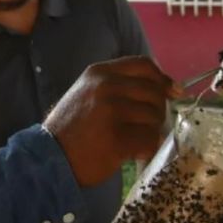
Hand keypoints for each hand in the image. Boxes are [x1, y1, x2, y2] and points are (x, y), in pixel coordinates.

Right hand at [43, 56, 180, 187]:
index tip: (173, 92)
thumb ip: (117, 85)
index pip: (143, 65)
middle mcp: (105, 87)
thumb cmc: (71, 127)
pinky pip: (149, 139)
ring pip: (154, 116)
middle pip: (153, 92)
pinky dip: (149, 148)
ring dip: (152, 131)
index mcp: (99, 73)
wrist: (50, 156)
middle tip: (148, 126)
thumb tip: (161, 88)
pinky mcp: (116, 138)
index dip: (162, 78)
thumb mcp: (87, 92)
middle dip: (157, 111)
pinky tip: (137, 153)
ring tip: (137, 141)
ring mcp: (111, 112)